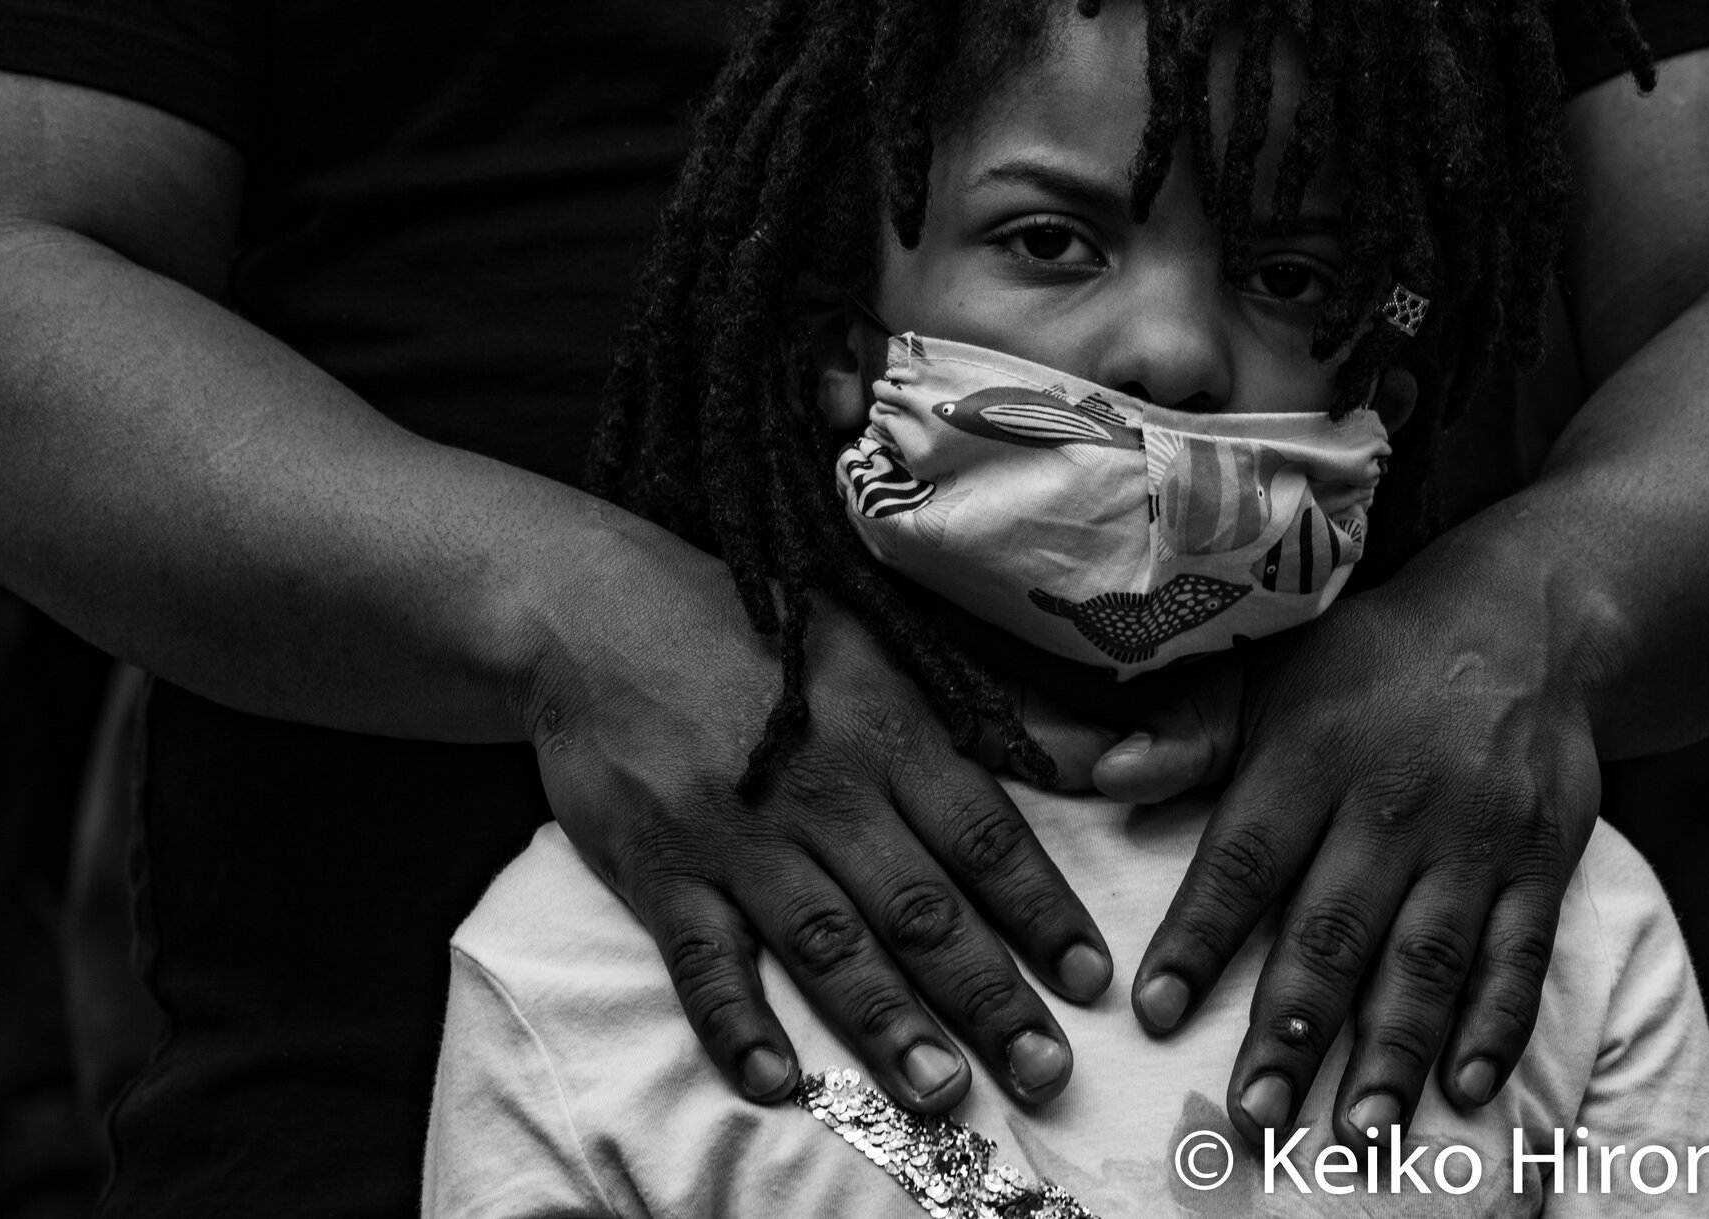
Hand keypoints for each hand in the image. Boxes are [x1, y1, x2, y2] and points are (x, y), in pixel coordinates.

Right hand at [527, 543, 1115, 1114]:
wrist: (597, 613)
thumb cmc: (761, 636)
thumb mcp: (884, 650)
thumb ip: (998, 713)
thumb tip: (1112, 754)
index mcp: (886, 733)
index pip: (983, 832)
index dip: (1042, 908)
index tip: (1093, 979)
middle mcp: (822, 791)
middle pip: (920, 905)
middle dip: (989, 994)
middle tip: (1047, 1070)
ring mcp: (738, 835)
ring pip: (827, 943)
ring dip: (888, 1024)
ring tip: (943, 1094)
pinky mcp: (659, 868)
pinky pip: (702, 958)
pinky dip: (736, 1024)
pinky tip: (776, 1082)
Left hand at [1128, 532, 1602, 1144]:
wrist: (1525, 619)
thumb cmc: (1368, 658)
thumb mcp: (1270, 667)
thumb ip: (1187, 727)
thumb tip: (1102, 775)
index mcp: (1311, 752)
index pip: (1245, 858)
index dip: (1199, 937)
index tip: (1156, 1014)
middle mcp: (1393, 802)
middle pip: (1335, 928)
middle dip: (1293, 1031)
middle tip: (1254, 1116)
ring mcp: (1475, 838)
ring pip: (1429, 959)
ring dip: (1392, 1053)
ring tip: (1358, 1134)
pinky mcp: (1544, 861)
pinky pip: (1521, 955)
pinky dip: (1497, 1028)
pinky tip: (1466, 1092)